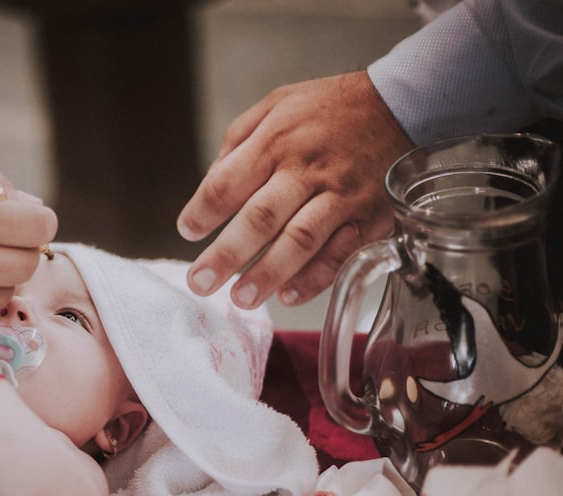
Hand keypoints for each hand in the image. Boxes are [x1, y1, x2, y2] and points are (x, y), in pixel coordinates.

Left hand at [177, 71, 412, 308]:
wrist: (401, 104)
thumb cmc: (328, 110)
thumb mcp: (275, 106)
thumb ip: (237, 145)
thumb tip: (209, 188)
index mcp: (275, 142)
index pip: (227, 183)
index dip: (202, 211)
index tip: (188, 231)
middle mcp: (306, 171)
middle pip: (260, 218)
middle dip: (226, 255)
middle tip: (200, 282)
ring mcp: (340, 196)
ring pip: (301, 240)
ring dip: (268, 274)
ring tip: (241, 298)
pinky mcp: (369, 217)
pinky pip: (340, 253)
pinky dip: (315, 278)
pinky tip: (289, 296)